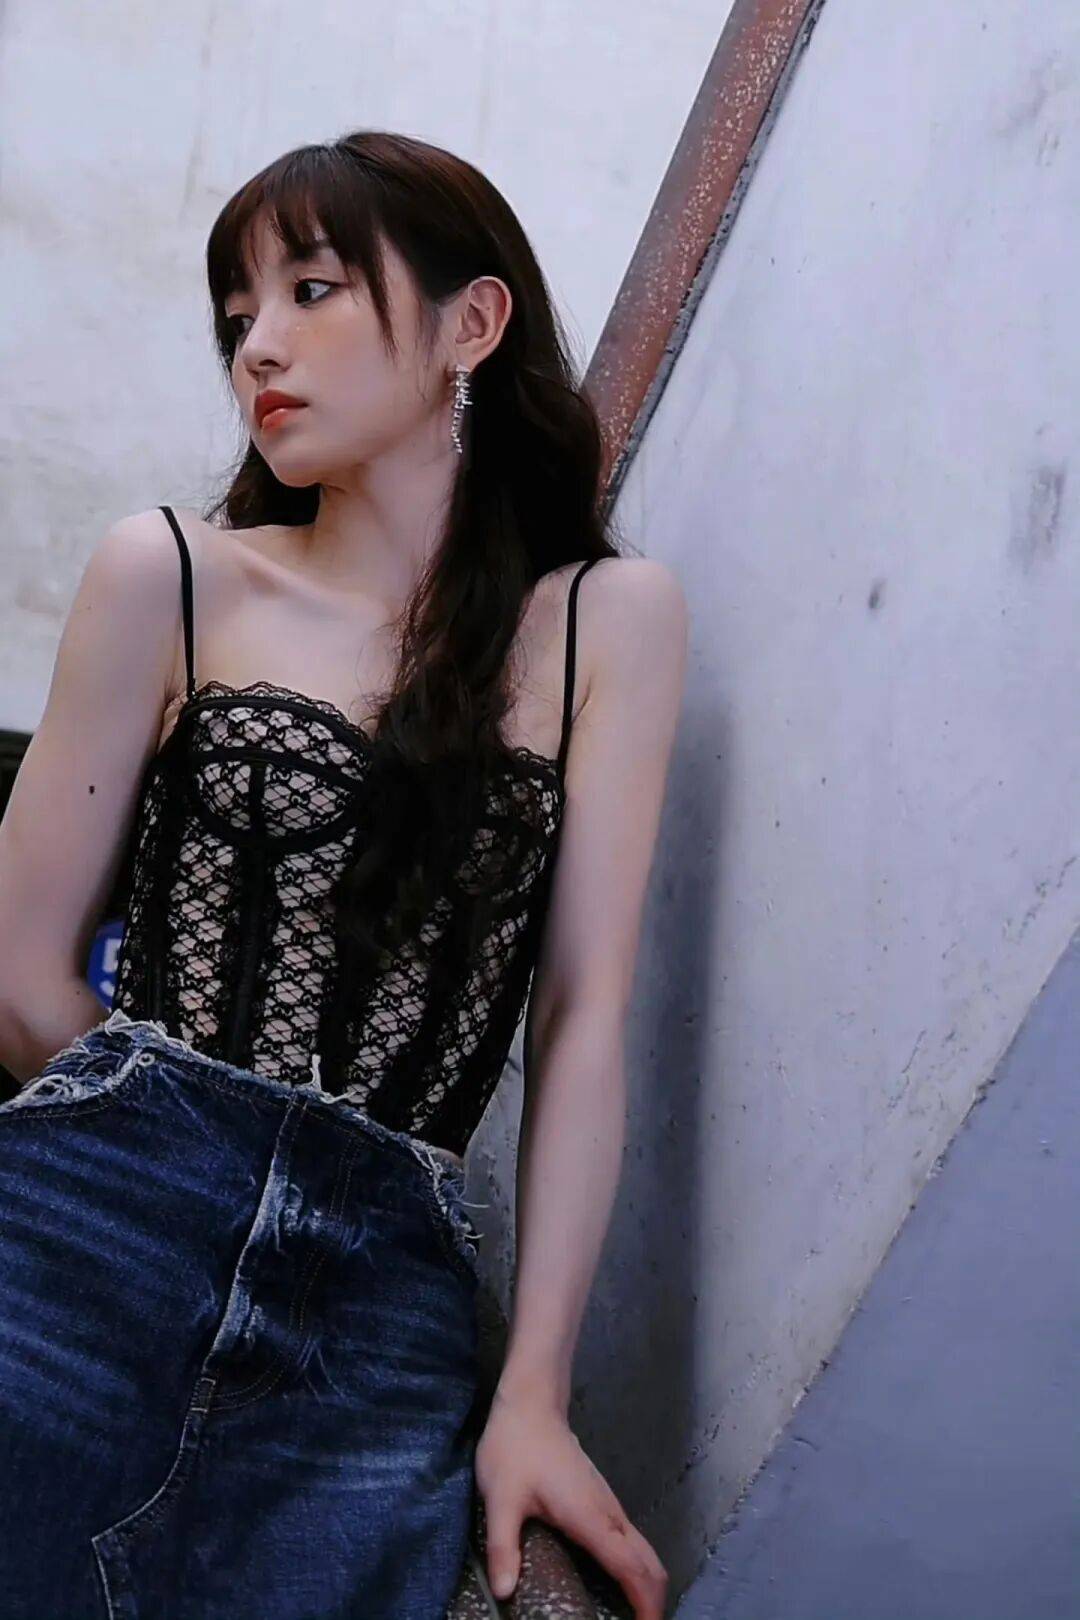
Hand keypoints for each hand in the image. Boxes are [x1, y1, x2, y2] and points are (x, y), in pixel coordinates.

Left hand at [473, 1387, 667, 1618]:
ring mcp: (609, 1505)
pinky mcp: (602, 1501)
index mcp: (590, 1518)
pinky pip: (631, 1542)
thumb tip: (504, 1592)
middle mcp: (609, 1513)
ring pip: (644, 1552)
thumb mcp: (500, 1498)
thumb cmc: (515, 1448)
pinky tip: (614, 1586)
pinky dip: (635, 1570)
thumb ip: (503, 1546)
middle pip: (651, 1564)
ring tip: (629, 1617)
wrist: (531, 1404)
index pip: (633, 1569)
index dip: (647, 1606)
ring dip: (646, 1586)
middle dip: (654, 1602)